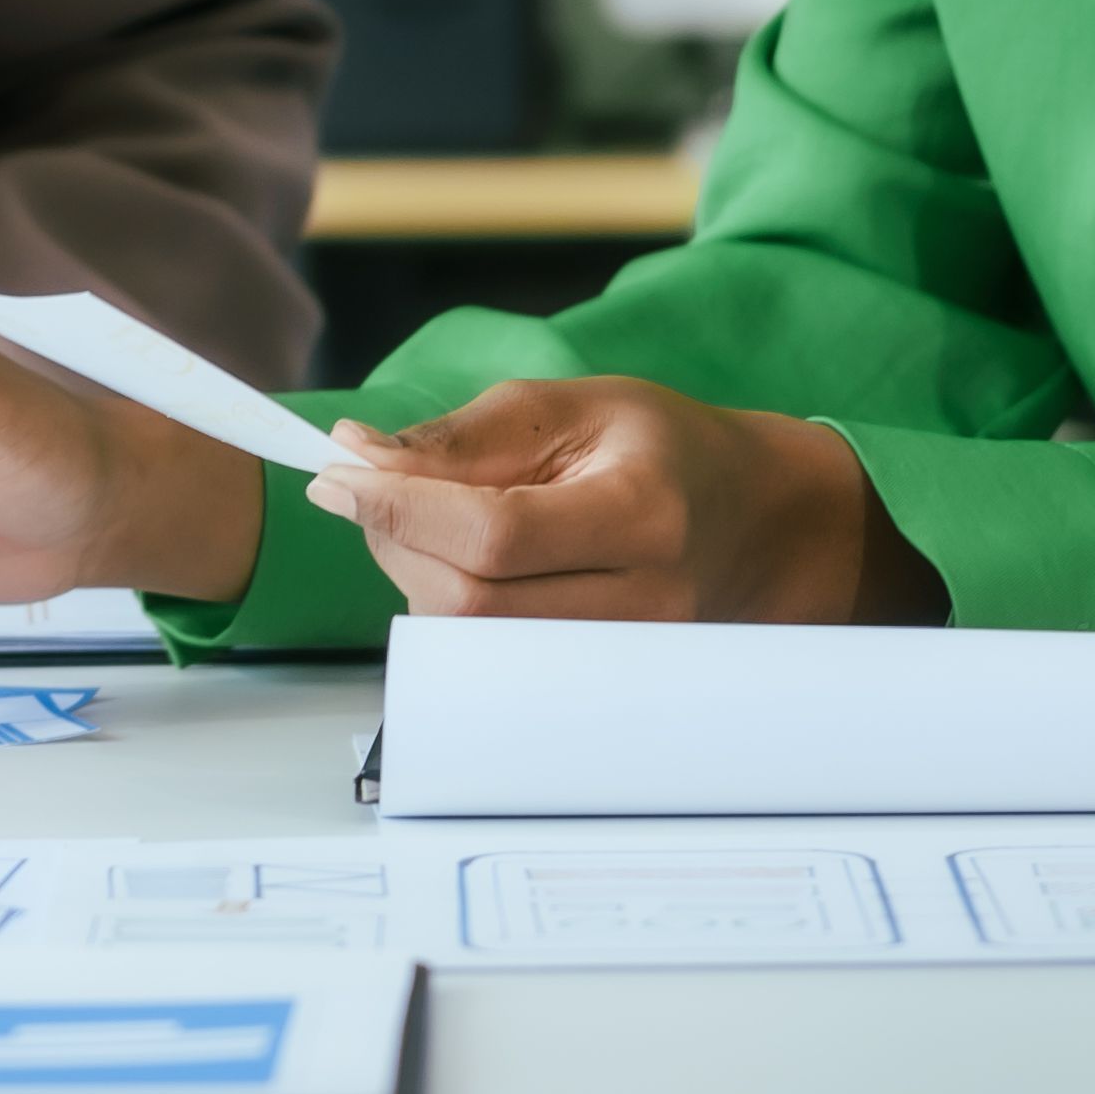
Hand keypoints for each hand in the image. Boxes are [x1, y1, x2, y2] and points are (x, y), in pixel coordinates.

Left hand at [323, 373, 926, 622]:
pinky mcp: (594, 687)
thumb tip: (360, 454)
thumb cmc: (664, 452)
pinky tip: (451, 561)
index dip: (400, 508)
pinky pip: (490, 660)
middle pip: (470, 603)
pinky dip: (445, 607)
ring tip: (419, 517)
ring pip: (469, 642)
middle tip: (365, 486)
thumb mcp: (573, 406)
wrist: (756, 526)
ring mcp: (622, 660)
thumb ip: (463, 436)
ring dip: (411, 575)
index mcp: (643, 512)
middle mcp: (643, 602)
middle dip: (391, 541)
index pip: (495, 534)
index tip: (338, 471)